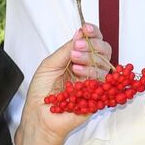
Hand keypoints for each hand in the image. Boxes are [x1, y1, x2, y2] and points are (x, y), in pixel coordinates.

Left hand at [14, 24, 111, 144]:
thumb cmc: (42, 92)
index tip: (85, 29)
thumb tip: (79, 34)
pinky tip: (78, 74)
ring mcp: (95, 83)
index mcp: (78, 58)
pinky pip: (103, 82)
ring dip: (89, 60)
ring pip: (104, 65)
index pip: (92, 41)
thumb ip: (65, 50)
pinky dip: (92, 74)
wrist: (39, 116)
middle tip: (77, 49)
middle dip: (93, 46)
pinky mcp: (98, 96)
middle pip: (104, 50)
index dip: (92, 33)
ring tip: (73, 64)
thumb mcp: (49, 65)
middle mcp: (89, 68)